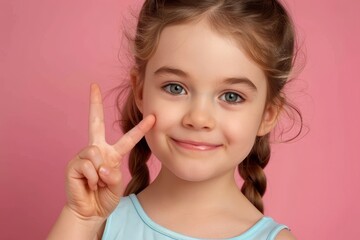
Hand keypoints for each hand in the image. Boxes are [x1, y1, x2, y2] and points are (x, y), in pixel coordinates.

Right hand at [65, 83, 154, 218]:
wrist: (90, 212)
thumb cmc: (105, 197)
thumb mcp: (117, 185)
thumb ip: (114, 174)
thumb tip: (102, 165)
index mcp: (111, 154)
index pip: (127, 138)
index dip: (140, 128)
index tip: (152, 116)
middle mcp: (97, 150)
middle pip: (95, 123)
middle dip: (94, 104)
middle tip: (93, 85)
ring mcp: (84, 156)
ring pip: (95, 153)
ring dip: (100, 173)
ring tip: (97, 183)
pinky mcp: (73, 165)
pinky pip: (88, 165)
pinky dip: (93, 179)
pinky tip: (89, 184)